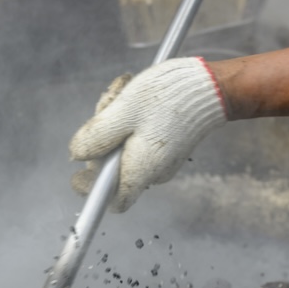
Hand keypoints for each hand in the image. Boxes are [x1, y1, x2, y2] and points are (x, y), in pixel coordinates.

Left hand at [69, 57, 225, 212]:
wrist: (212, 87)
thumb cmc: (170, 96)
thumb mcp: (124, 110)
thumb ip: (97, 135)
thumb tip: (76, 154)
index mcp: (141, 169)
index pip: (113, 200)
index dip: (92, 189)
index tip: (78, 173)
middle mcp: (152, 172)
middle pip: (112, 168)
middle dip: (101, 137)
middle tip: (106, 102)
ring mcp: (161, 161)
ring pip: (123, 149)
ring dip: (114, 121)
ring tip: (123, 89)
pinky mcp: (166, 148)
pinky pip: (138, 141)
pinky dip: (129, 120)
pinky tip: (134, 96)